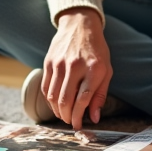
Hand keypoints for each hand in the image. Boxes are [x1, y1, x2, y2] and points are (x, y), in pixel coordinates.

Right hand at [43, 7, 112, 129]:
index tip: (79, 126)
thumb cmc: (96, 50)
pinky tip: (55, 105)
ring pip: (53, 97)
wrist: (80, 25)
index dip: (79, 116)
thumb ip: (100, 94)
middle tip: (71, 122)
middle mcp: (75, 66)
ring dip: (57, 111)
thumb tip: (94, 117)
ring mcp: (60, 63)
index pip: (83, 99)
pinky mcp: (48, 62)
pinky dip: (49, 101)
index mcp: (94, 68)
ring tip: (64, 115)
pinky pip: (45, 88)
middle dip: (67, 117)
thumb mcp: (106, 70)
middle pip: (66, 100)